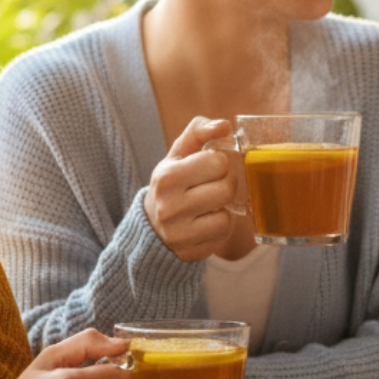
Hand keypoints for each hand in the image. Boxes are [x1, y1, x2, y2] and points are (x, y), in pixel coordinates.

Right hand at [144, 116, 236, 260]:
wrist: (152, 225)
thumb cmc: (173, 182)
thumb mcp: (178, 153)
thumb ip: (199, 131)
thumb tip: (224, 126)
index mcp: (167, 177)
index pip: (218, 162)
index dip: (218, 163)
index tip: (206, 168)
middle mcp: (170, 207)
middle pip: (227, 188)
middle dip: (224, 184)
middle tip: (210, 186)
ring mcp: (179, 233)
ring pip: (227, 215)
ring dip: (223, 207)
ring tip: (208, 204)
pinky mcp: (190, 252)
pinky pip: (223, 234)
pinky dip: (220, 226)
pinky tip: (205, 222)